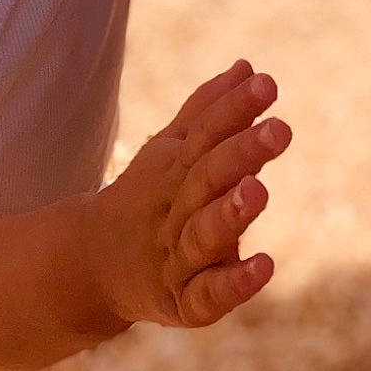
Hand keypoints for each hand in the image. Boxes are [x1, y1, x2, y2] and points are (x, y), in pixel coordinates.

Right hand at [95, 60, 288, 329]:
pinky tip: (264, 266)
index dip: (234, 109)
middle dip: (241, 153)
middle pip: (206, 178)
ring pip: (203, 235)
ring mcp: (177, 258)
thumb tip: (248, 67)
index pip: (205, 134)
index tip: (267, 84)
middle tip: (279, 130)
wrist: (92, 267)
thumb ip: (208, 113)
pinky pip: (208, 295)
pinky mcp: (183, 303)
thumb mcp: (171, 154)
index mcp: (173, 170)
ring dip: (230, 214)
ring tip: (260, 190)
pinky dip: (234, 283)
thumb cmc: (149, 201)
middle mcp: (174, 210)